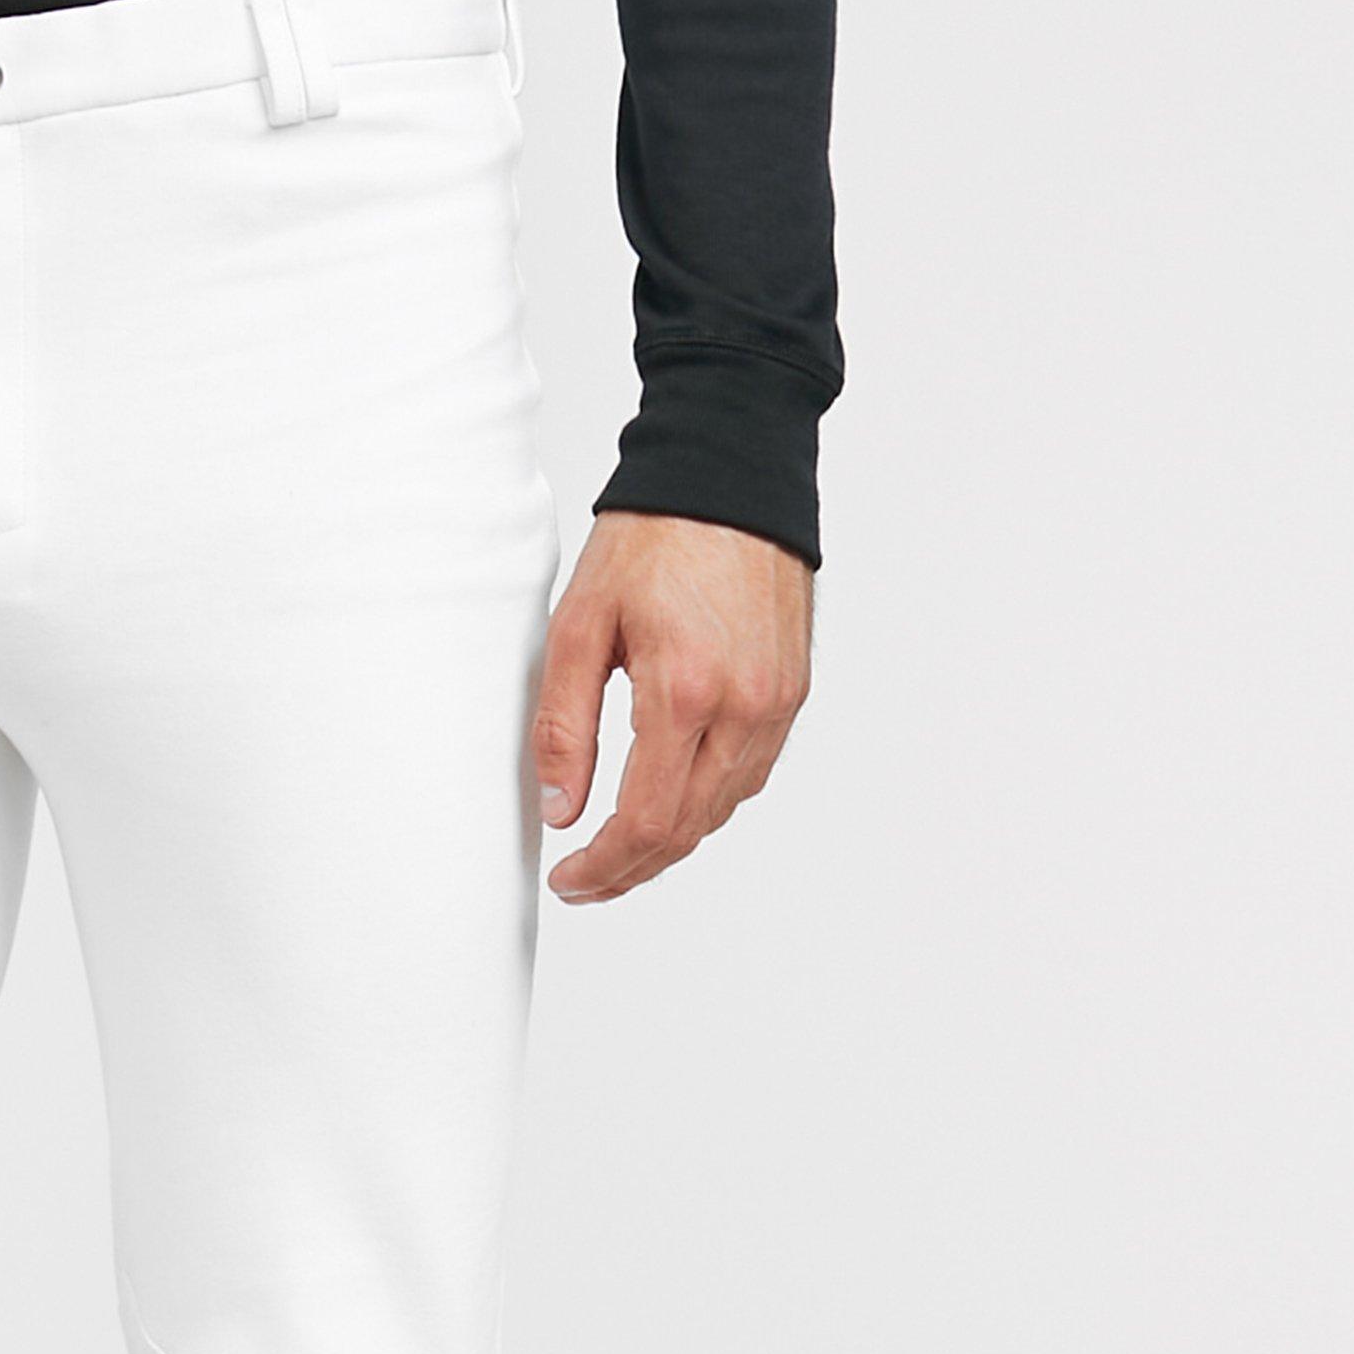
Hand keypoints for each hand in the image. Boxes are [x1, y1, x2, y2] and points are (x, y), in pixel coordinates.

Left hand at [529, 512, 811, 902]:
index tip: (569, 880)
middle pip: (688, 829)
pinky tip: (672, 800)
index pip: (646, 821)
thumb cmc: (654, 536)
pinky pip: (749, 773)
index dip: (605, 867)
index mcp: (685, 691)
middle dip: (633, 867)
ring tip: (621, 850)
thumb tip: (560, 808)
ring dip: (671, 839)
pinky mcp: (793, 692)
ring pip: (722, 809)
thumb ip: (564, 726)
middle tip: (588, 880)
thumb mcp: (580, 626)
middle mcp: (744, 706)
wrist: (730, 473)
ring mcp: (777, 702)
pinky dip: (707, 800)